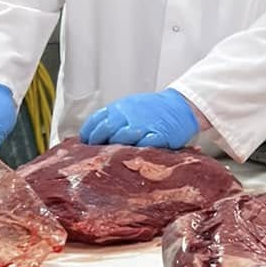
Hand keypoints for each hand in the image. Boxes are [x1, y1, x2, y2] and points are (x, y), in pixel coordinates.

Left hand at [80, 89, 198, 149]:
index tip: (85, 143)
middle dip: (97, 143)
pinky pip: (143, 146)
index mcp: (119, 108)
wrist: (180, 106)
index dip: (88, 133)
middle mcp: (128, 115)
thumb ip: (113, 119)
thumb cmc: (154, 109)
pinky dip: (136, 153)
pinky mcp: (157, 136)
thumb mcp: (129, 107)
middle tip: (95, 155)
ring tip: (112, 160)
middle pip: (105, 129)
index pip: (96, 120)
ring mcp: (142, 126)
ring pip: (122, 138)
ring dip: (115, 149)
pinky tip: (132, 159)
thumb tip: (95, 133)